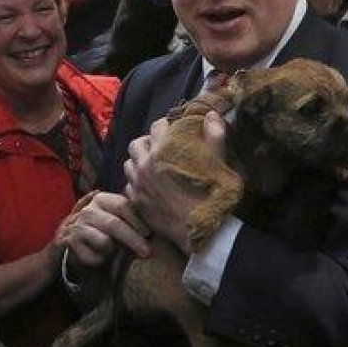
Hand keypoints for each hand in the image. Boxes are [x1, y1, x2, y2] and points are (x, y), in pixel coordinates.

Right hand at [58, 191, 149, 267]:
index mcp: (101, 199)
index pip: (123, 206)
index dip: (137, 220)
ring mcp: (77, 225)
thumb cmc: (100, 229)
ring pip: (104, 242)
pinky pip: (92, 257)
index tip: (149, 233)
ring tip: (111, 250)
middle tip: (147, 252)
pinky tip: (98, 257)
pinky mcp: (69, 242)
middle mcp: (88, 210)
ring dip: (111, 251)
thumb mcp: (113, 217)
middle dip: (133, 240)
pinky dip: (99, 261)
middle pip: (115, 225)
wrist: (68, 241)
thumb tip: (157, 218)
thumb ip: (130, 215)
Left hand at [124, 113, 228, 254]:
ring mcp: (139, 185)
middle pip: (137, 143)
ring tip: (153, 165)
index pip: (158, 126)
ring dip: (139, 161)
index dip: (167, 125)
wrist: (201, 232)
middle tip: (161, 147)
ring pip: (129, 164)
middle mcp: (146, 165)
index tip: (174, 130)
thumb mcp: (218, 162)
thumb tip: (211, 114)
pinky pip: (129, 186)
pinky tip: (150, 186)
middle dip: (148, 141)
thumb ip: (214, 135)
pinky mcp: (137, 202)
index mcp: (164, 151)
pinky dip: (137, 182)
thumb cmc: (212, 195)